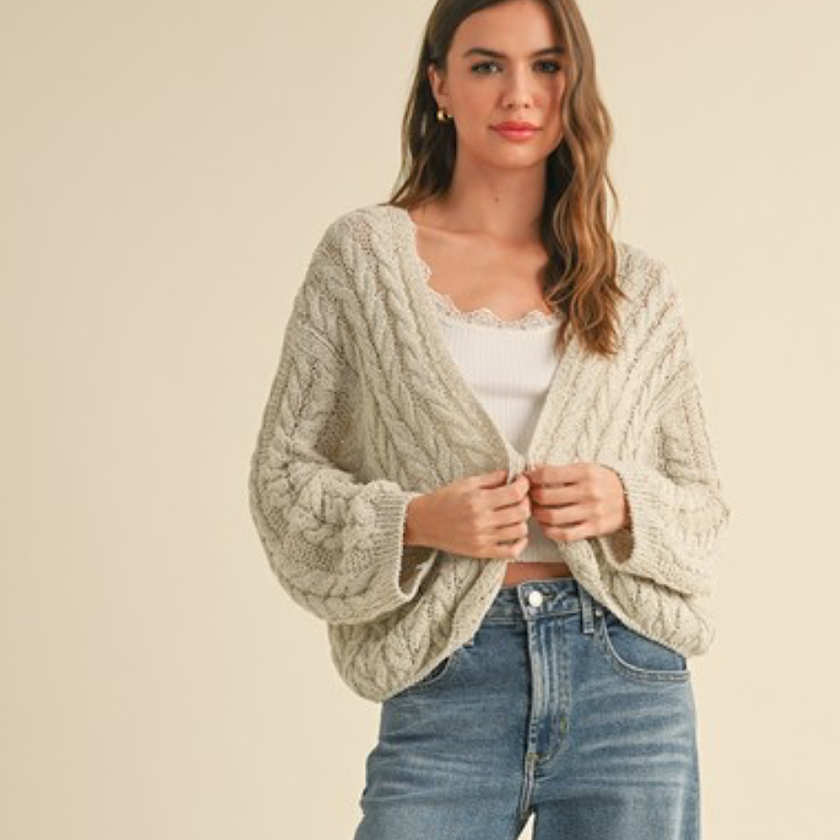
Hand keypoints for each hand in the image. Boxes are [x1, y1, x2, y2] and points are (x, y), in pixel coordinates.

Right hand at [405, 469, 532, 558]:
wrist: (423, 522)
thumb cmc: (443, 500)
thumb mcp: (465, 483)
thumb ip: (490, 478)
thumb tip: (511, 475)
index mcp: (478, 500)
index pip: (515, 493)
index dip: (524, 485)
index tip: (522, 482)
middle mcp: (482, 520)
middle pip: (522, 512)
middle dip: (526, 501)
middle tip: (519, 497)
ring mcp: (483, 538)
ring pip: (520, 530)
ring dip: (522, 520)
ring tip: (514, 514)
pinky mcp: (482, 552)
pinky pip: (511, 552)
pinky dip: (519, 543)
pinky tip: (514, 533)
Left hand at [523, 462, 629, 541]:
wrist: (634, 498)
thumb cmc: (604, 481)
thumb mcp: (587, 468)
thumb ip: (562, 470)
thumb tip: (534, 469)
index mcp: (585, 472)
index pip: (548, 474)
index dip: (531, 477)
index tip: (526, 479)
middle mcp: (588, 491)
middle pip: (546, 496)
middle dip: (532, 497)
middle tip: (529, 498)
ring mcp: (592, 511)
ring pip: (552, 516)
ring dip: (538, 515)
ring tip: (536, 512)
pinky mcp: (595, 528)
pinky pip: (566, 534)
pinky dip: (551, 532)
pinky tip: (546, 527)